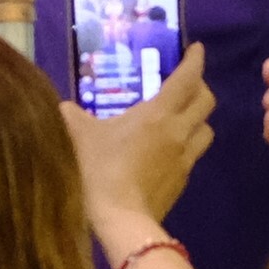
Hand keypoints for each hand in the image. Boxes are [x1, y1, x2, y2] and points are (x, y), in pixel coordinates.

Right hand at [62, 47, 214, 237]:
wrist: (120, 219)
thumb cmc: (98, 170)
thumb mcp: (78, 136)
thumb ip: (71, 116)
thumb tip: (62, 107)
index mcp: (157, 113)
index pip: (187, 79)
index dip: (195, 61)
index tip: (197, 49)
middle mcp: (178, 131)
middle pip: (206, 101)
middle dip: (200, 87)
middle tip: (187, 82)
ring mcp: (184, 157)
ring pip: (206, 128)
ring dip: (198, 118)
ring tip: (183, 115)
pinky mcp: (183, 180)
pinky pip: (194, 153)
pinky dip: (188, 143)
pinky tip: (170, 147)